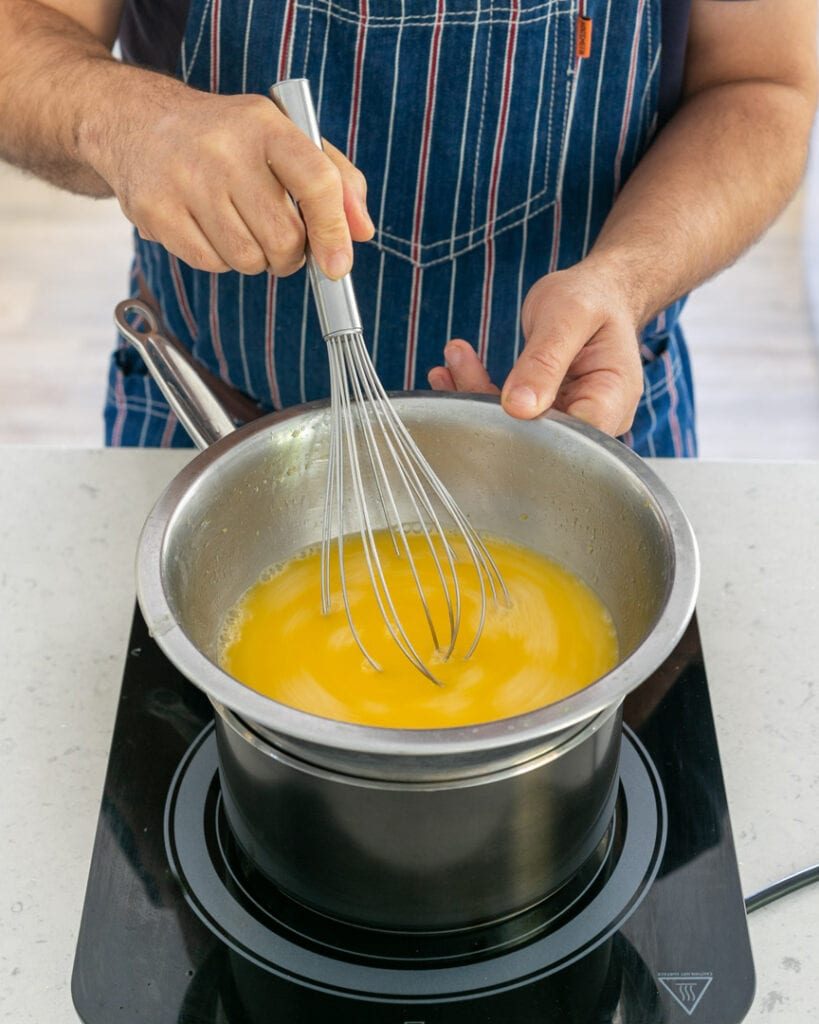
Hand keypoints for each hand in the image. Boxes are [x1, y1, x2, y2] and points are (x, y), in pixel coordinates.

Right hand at [88, 84, 373, 276]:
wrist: (137, 123)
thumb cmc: (227, 140)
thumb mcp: (284, 138)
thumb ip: (336, 180)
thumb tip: (361, 232)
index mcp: (264, 124)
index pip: (317, 182)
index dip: (334, 230)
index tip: (338, 264)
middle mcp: (224, 149)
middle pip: (284, 238)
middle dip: (290, 254)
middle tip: (279, 241)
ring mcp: (185, 180)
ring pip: (248, 259)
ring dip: (254, 259)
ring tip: (239, 227)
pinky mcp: (156, 210)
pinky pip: (211, 264)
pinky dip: (219, 260)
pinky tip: (208, 229)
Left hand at [428, 262, 643, 435]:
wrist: (596, 294)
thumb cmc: (592, 298)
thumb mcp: (568, 316)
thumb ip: (545, 360)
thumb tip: (518, 408)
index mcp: (613, 397)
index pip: (576, 438)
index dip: (532, 432)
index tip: (495, 403)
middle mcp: (595, 417)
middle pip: (540, 436)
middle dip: (489, 409)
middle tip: (449, 374)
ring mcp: (569, 419)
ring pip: (517, 426)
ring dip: (476, 396)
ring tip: (448, 364)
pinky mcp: (545, 414)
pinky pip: (508, 413)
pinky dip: (478, 391)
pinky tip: (451, 371)